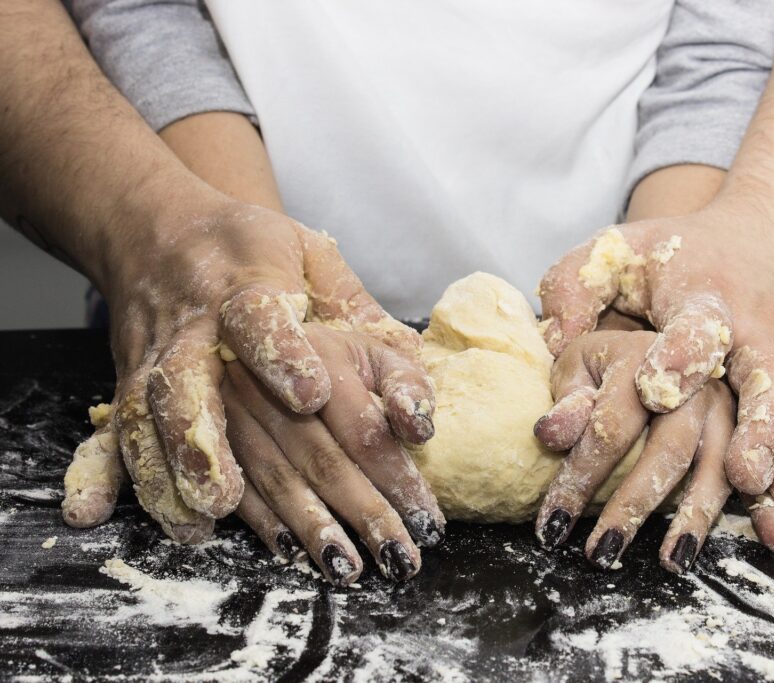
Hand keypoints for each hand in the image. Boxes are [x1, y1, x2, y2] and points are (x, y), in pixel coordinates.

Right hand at [61, 197, 424, 542]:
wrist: (159, 241)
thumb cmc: (258, 257)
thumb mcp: (322, 267)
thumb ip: (376, 337)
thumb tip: (418, 422)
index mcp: (250, 289)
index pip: (263, 322)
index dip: (286, 357)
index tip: (312, 395)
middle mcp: (201, 334)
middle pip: (242, 405)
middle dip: (312, 475)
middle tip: (375, 531)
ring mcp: (163, 370)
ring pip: (188, 435)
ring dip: (235, 493)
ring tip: (296, 545)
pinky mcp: (137, 399)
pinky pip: (146, 450)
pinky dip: (172, 494)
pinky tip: (202, 531)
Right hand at [224, 323, 442, 583]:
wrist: (246, 329)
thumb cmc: (331, 352)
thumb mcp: (374, 350)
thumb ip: (406, 384)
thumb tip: (422, 431)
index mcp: (321, 356)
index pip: (364, 430)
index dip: (397, 478)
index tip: (428, 521)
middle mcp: (269, 383)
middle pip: (324, 460)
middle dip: (365, 514)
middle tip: (400, 559)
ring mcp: (230, 413)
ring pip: (277, 480)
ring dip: (314, 530)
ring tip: (349, 570)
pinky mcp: (207, 438)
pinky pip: (236, 488)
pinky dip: (265, 524)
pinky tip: (292, 553)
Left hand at [533, 330, 773, 571]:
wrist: (676, 337)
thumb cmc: (612, 359)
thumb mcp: (580, 361)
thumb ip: (567, 394)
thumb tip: (549, 434)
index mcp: (643, 355)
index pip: (610, 425)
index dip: (581, 475)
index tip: (553, 521)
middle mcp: (694, 380)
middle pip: (668, 447)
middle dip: (634, 504)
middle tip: (602, 550)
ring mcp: (730, 406)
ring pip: (719, 466)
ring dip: (696, 515)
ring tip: (671, 560)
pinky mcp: (756, 430)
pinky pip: (765, 471)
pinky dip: (767, 506)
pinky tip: (772, 538)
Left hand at [538, 203, 773, 509]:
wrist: (764, 234)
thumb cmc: (675, 256)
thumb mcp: (615, 254)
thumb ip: (576, 289)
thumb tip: (551, 342)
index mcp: (704, 299)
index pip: (696, 324)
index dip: (680, 355)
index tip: (656, 391)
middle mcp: (757, 329)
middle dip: (763, 427)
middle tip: (742, 476)